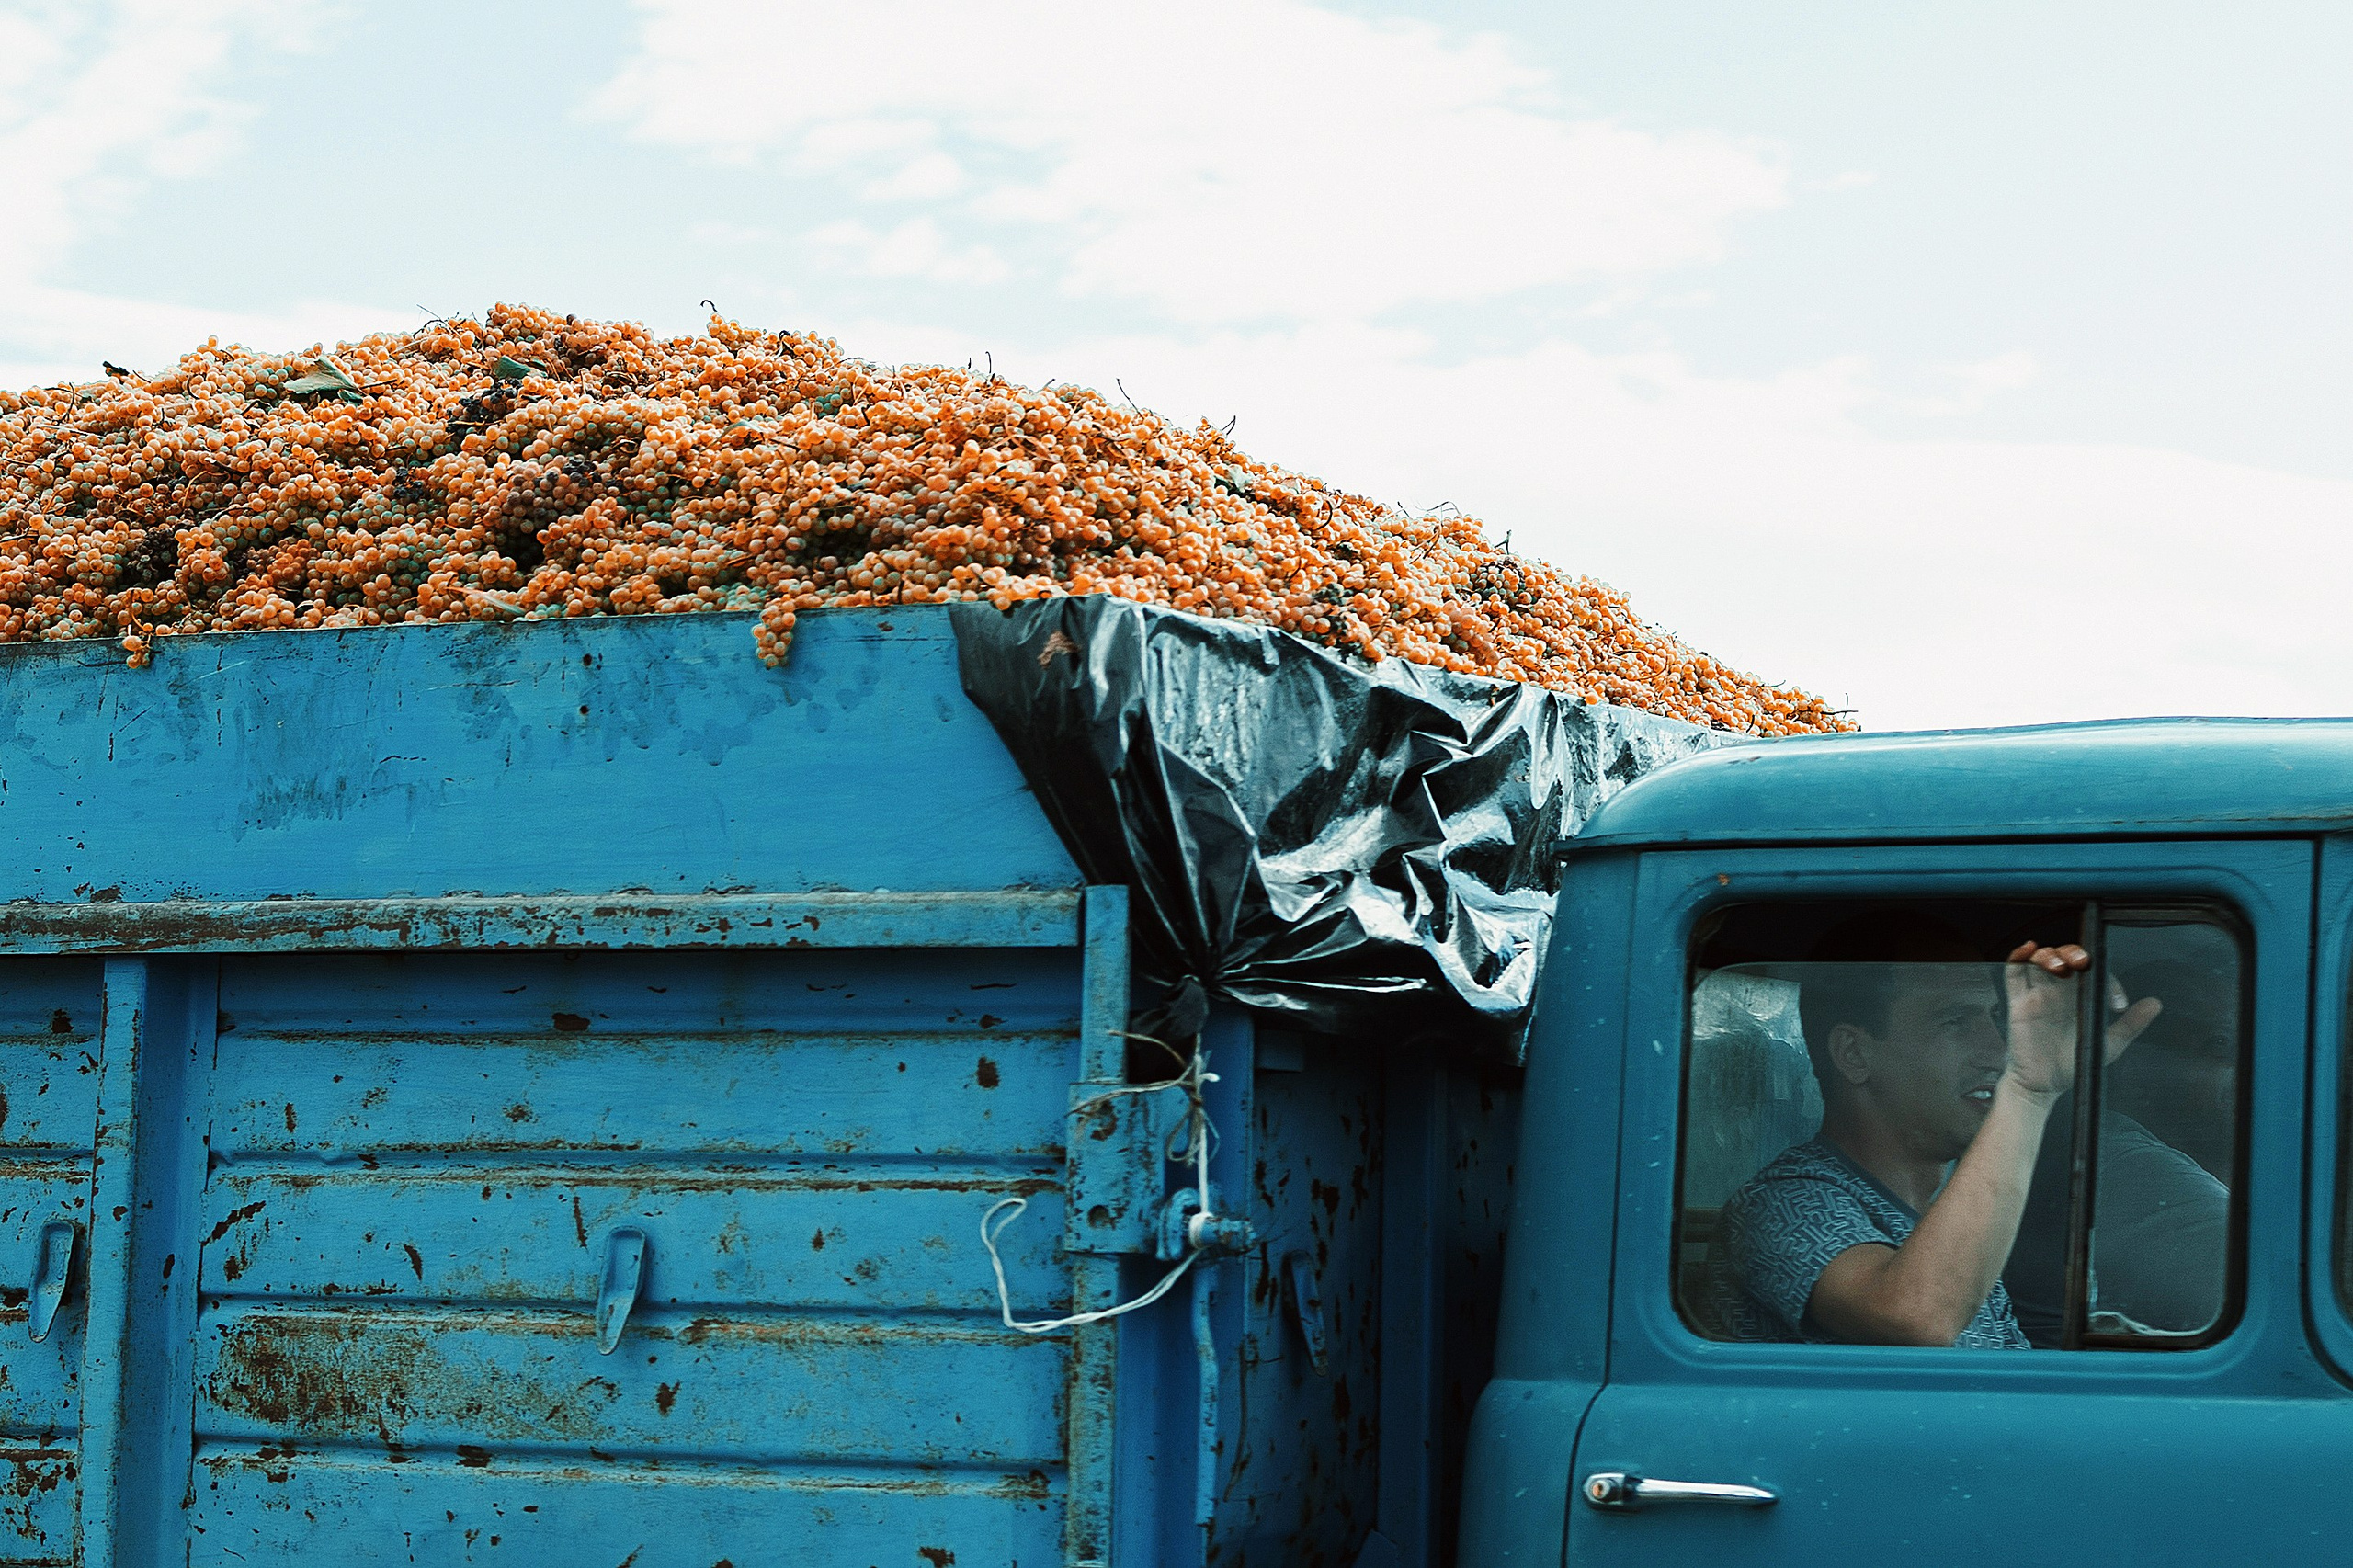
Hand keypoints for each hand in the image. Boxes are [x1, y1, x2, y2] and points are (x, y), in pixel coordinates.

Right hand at [2000, 941, 2162, 1096]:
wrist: (2044, 1085)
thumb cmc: (2073, 1065)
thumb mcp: (2110, 1045)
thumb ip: (2131, 1024)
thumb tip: (2155, 1004)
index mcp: (2080, 999)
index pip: (2093, 974)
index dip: (2106, 978)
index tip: (2117, 1003)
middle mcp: (2059, 992)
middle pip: (2063, 957)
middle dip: (2072, 952)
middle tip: (2082, 962)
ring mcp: (2038, 995)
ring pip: (2040, 960)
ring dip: (2049, 955)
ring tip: (2059, 966)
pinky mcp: (2018, 1002)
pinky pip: (2014, 973)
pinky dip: (2018, 957)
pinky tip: (2028, 949)